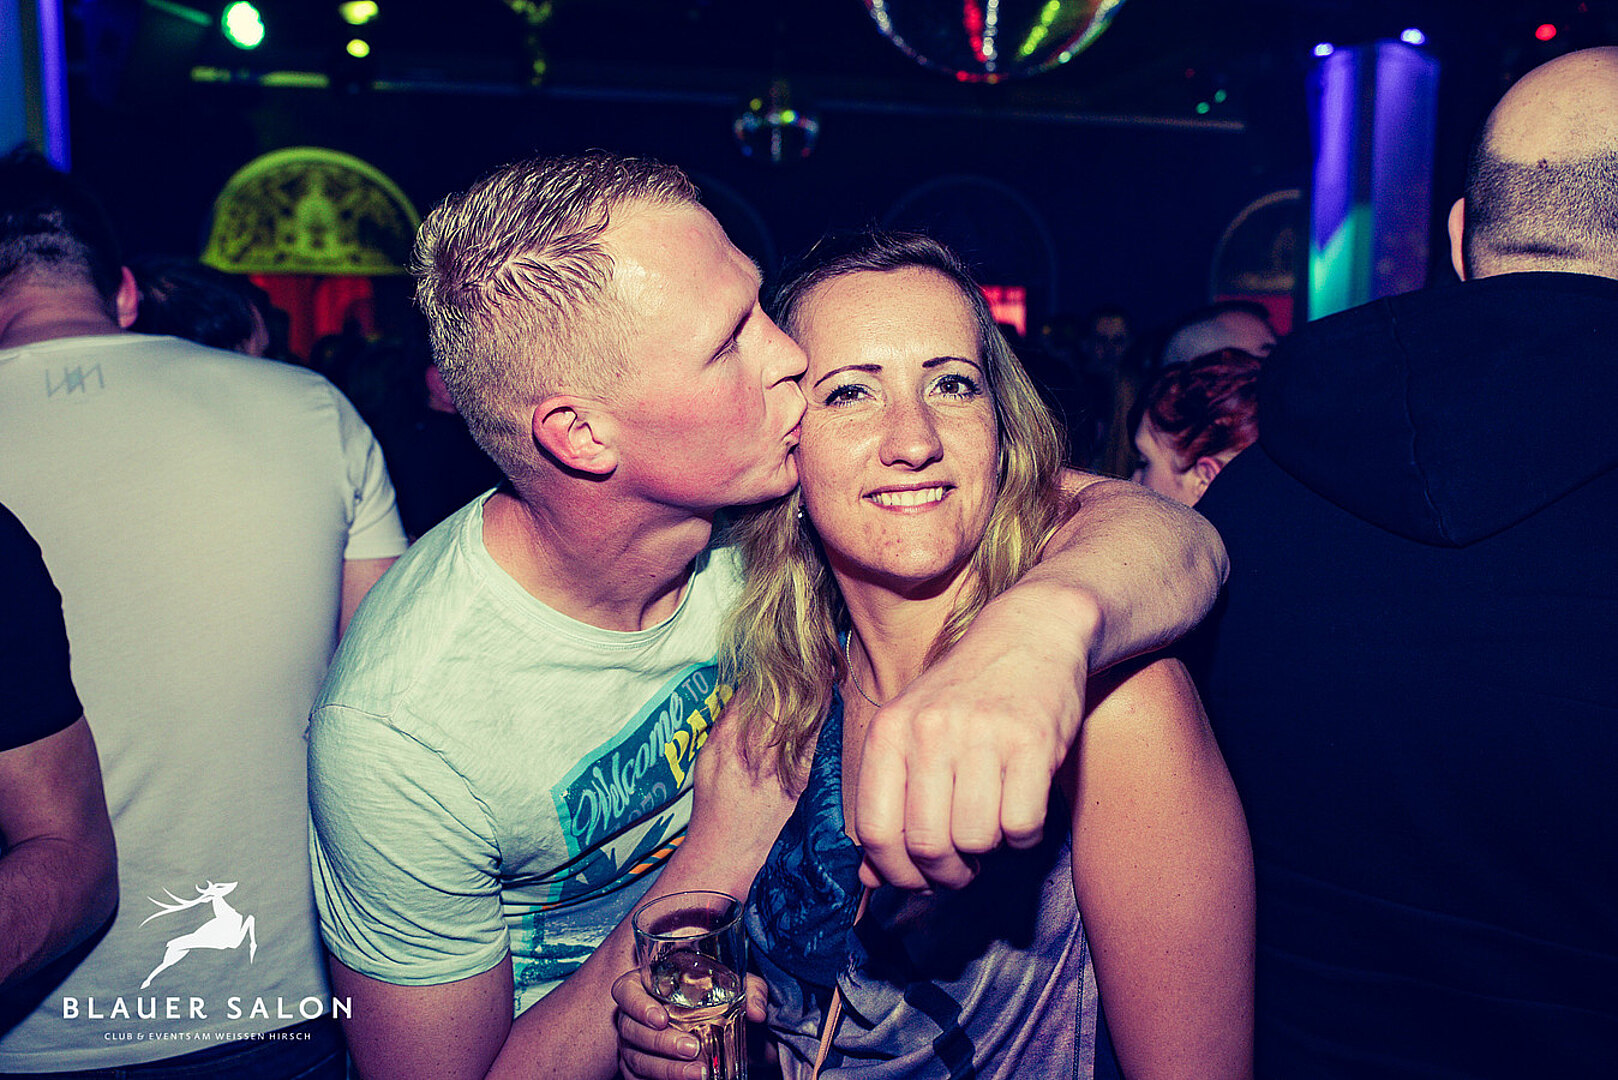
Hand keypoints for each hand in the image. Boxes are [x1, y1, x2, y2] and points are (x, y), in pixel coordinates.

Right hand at [613, 968, 766, 1079]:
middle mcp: (633, 1016)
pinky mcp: (637, 1070)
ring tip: (698, 1074)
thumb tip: (757, 1012)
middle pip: (630, 1029)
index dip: (637, 1005)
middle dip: (661, 1043)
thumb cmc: (721, 999)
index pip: (625, 991)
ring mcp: (633, 1046)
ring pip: (635, 1060)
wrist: (726, 1030)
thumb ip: (751, 992)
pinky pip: (637, 1079)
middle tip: (693, 1048)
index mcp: (647, 985)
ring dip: (665, 1069)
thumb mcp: (738, 988)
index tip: (661, 1018)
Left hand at [853, 582, 1091, 889]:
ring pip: (975, 839)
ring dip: (988, 851)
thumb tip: (870, 880)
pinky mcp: (1033, 741)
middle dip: (947, 873)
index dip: (895, 872)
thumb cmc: (966, 695)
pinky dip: (1024, 836)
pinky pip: (1022, 825)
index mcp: (889, 731)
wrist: (1030, 634)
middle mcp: (929, 731)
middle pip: (927, 845)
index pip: (874, 831)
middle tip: (963, 865)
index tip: (917, 879)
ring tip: (991, 825)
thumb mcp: (913, 735)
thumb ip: (887, 803)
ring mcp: (982, 734)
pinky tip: (1021, 809)